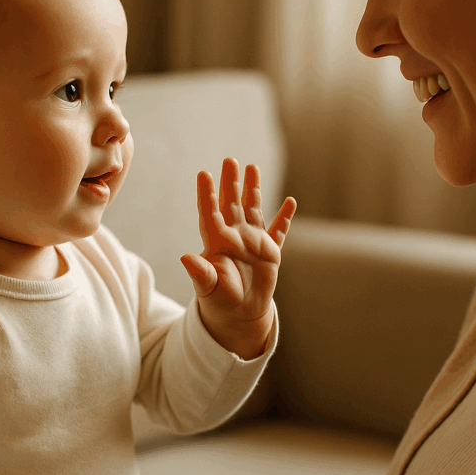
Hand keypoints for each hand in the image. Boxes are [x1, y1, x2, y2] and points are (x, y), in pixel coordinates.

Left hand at [181, 158, 295, 358]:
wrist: (238, 315)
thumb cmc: (218, 302)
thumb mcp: (208, 288)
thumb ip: (199, 272)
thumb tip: (185, 258)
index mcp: (217, 243)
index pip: (211, 212)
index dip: (207, 193)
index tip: (204, 174)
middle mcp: (234, 237)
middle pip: (231, 203)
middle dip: (231, 182)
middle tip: (229, 160)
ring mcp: (252, 243)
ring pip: (253, 209)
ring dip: (253, 189)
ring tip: (253, 167)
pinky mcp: (269, 253)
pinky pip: (278, 231)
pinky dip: (284, 218)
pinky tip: (290, 202)